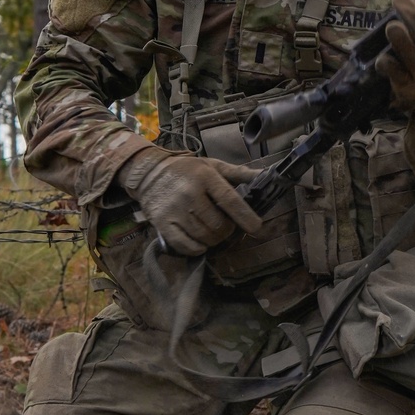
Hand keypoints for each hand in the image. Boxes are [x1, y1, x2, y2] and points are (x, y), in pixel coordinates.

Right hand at [119, 148, 262, 255]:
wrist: (149, 173)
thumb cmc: (187, 170)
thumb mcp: (213, 166)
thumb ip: (239, 173)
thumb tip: (265, 175)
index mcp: (204, 176)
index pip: (229, 200)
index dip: (245, 216)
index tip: (257, 227)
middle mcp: (189, 193)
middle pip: (218, 225)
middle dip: (227, 230)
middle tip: (226, 226)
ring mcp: (174, 210)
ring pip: (204, 237)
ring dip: (214, 240)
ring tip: (212, 232)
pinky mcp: (162, 224)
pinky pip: (186, 246)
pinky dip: (197, 248)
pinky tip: (200, 241)